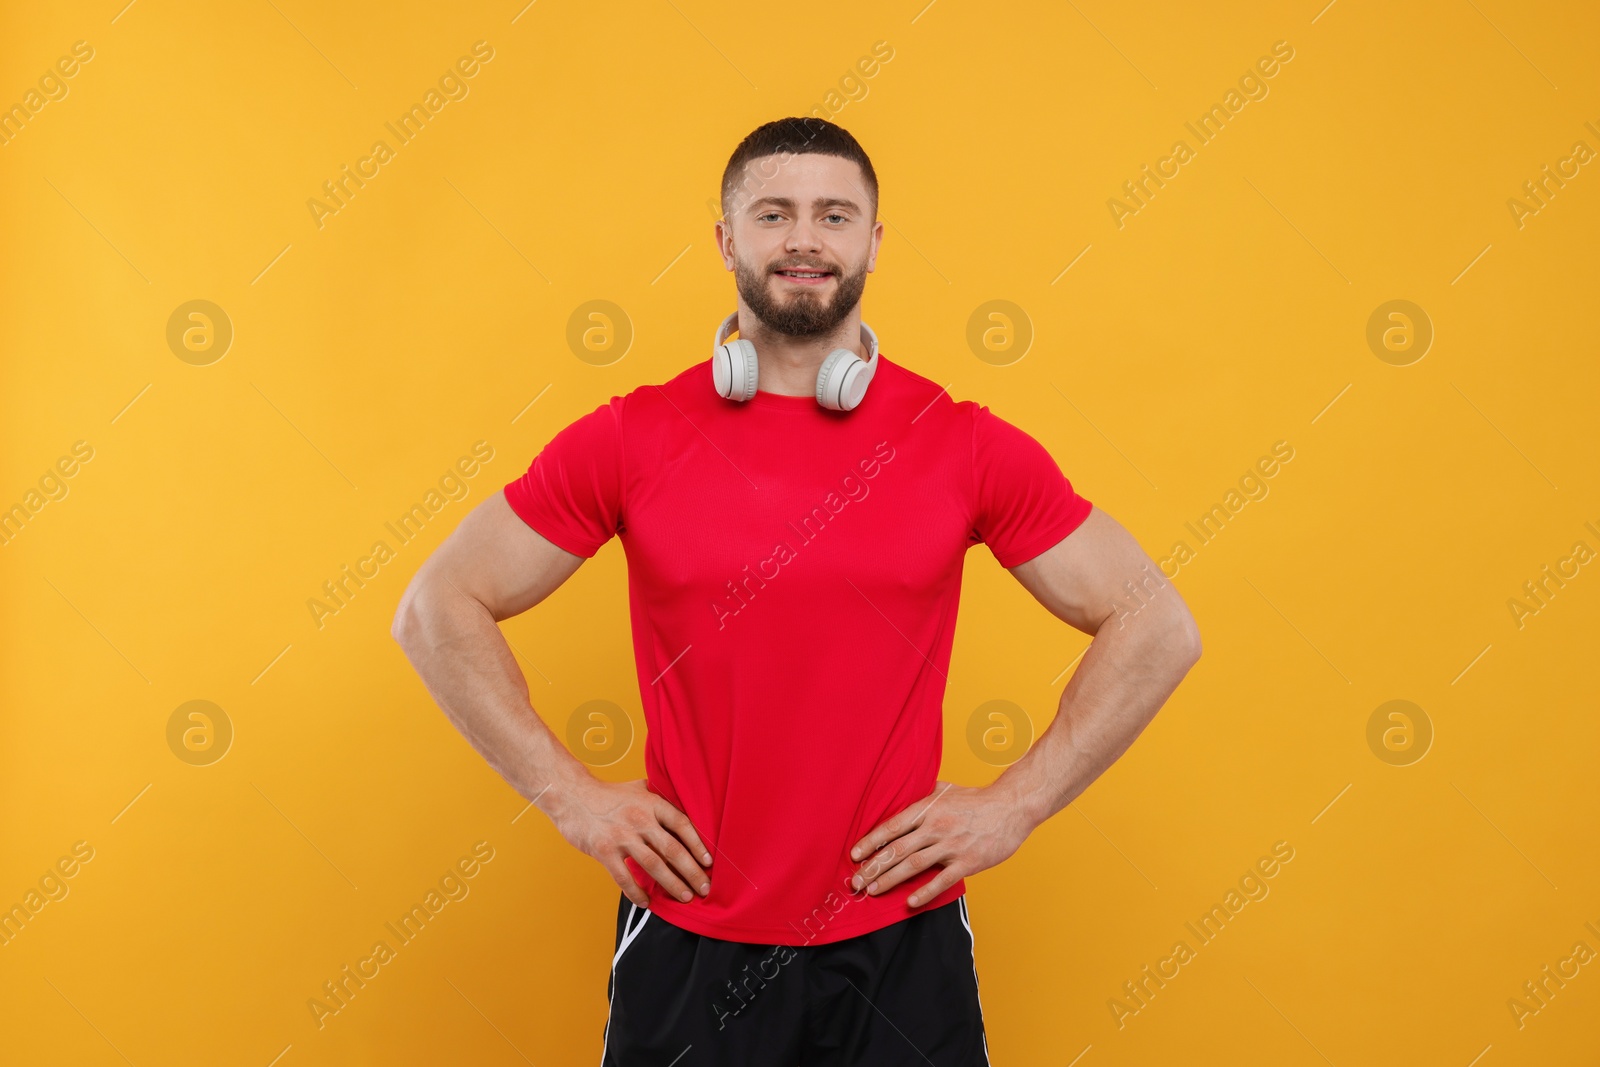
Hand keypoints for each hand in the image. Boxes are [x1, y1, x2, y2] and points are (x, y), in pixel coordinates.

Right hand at [550, 777, 711, 907]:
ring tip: (685, 897)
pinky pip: (624, 877)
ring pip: (653, 866)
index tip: (709, 863)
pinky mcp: (604, 850)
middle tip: (704, 889)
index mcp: (652, 803)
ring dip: (672, 885)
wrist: (572, 796)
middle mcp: (640, 819)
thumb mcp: (639, 788)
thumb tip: (685, 805)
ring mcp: (622, 836)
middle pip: (672, 850)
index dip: (698, 845)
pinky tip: (647, 902)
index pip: (682, 826)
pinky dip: (637, 893)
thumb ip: (660, 797)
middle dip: (692, 872)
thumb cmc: (609, 794)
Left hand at [848, 781, 1031, 906]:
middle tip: (855, 882)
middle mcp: (935, 827)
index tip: (854, 855)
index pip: (891, 826)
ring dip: (890, 880)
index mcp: (927, 809)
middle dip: (873, 867)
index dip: (871, 841)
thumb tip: (904, 791)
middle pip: (896, 849)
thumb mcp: (945, 788)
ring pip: (913, 865)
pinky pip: (941, 880)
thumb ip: (923, 792)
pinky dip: (924, 892)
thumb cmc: (978, 798)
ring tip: (873, 892)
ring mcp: (951, 845)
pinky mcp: (967, 862)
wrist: (1012, 807)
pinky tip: (909, 902)